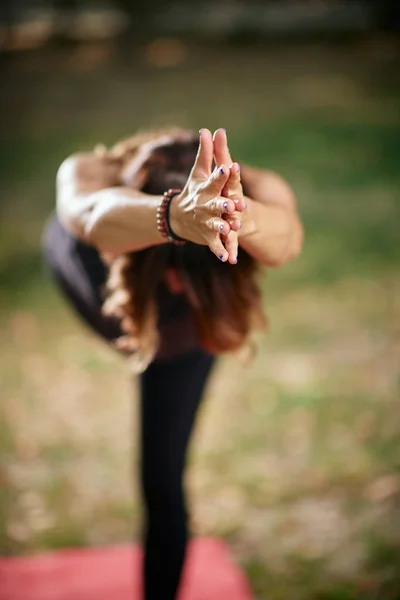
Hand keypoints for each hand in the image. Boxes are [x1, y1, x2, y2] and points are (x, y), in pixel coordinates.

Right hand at [169, 129, 245, 262]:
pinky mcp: (208, 237)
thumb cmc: (192, 191)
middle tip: (232, 202)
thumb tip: (207, 129)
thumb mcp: (198, 173)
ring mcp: (206, 222)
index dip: (221, 174)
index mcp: (206, 189)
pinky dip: (220, 252)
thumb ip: (206, 153)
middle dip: (222, 204)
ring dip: (222, 227)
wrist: (177, 218)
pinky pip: (215, 245)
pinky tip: (228, 259)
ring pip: (215, 225)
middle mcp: (205, 206)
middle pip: (214, 204)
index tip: (229, 167)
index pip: (214, 179)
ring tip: (231, 228)